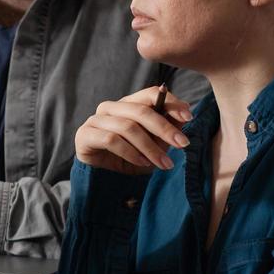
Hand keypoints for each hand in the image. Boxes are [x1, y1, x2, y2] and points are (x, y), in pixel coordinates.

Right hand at [74, 86, 194, 174]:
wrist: (103, 180)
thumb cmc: (130, 159)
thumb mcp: (154, 144)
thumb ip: (166, 128)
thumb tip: (184, 113)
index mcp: (128, 104)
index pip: (149, 93)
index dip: (170, 102)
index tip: (189, 116)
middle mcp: (110, 107)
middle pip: (140, 110)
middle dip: (164, 128)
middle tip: (183, 144)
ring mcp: (95, 120)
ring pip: (127, 127)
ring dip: (150, 147)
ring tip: (164, 163)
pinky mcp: (85, 135)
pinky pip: (111, 140)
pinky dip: (131, 153)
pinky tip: (142, 163)